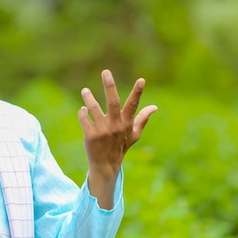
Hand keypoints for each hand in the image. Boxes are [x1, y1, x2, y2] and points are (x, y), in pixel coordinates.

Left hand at [78, 70, 156, 207]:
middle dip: (109, 86)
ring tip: (85, 91)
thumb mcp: (134, 134)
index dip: (138, 92)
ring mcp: (102, 131)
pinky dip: (82, 112)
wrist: (106, 165)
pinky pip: (84, 119)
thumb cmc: (120, 147)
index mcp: (126, 123)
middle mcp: (115, 126)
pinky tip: (83, 110)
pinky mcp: (90, 136)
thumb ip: (142, 119)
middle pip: (112, 102)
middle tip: (106, 71)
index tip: (141, 80)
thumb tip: (155, 107)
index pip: (134, 105)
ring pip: (94, 109)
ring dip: (88, 98)